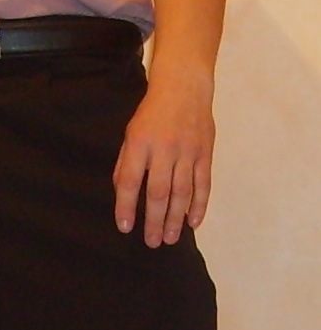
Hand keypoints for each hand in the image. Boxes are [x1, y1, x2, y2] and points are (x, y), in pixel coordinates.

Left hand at [113, 64, 214, 246]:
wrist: (184, 87)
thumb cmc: (151, 113)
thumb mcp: (130, 133)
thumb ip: (126, 163)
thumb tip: (123, 195)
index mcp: (139, 144)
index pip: (129, 181)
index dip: (125, 206)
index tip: (125, 227)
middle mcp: (164, 149)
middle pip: (158, 192)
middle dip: (153, 220)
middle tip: (151, 242)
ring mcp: (188, 151)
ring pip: (182, 192)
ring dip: (175, 218)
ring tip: (169, 238)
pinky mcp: (206, 153)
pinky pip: (203, 184)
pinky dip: (199, 205)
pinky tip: (193, 223)